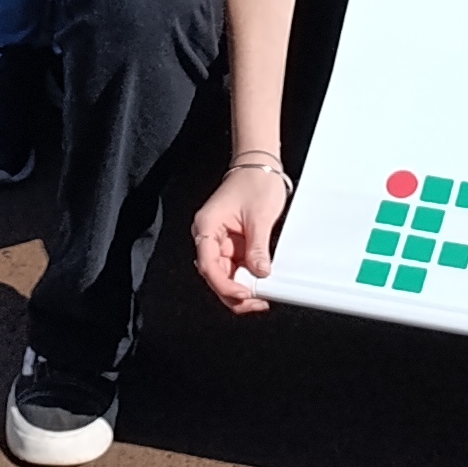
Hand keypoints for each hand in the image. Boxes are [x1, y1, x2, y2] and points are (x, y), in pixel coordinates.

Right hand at [192, 163, 291, 312]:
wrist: (260, 164)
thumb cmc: (256, 181)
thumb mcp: (260, 217)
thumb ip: (258, 248)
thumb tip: (260, 273)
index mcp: (206, 226)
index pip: (208, 264)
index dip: (224, 284)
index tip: (244, 294)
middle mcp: (208, 235)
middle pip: (214, 275)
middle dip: (234, 292)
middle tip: (257, 302)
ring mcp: (220, 240)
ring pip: (224, 274)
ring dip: (241, 287)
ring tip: (260, 296)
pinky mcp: (232, 243)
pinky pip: (235, 266)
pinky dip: (246, 277)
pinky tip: (259, 283)